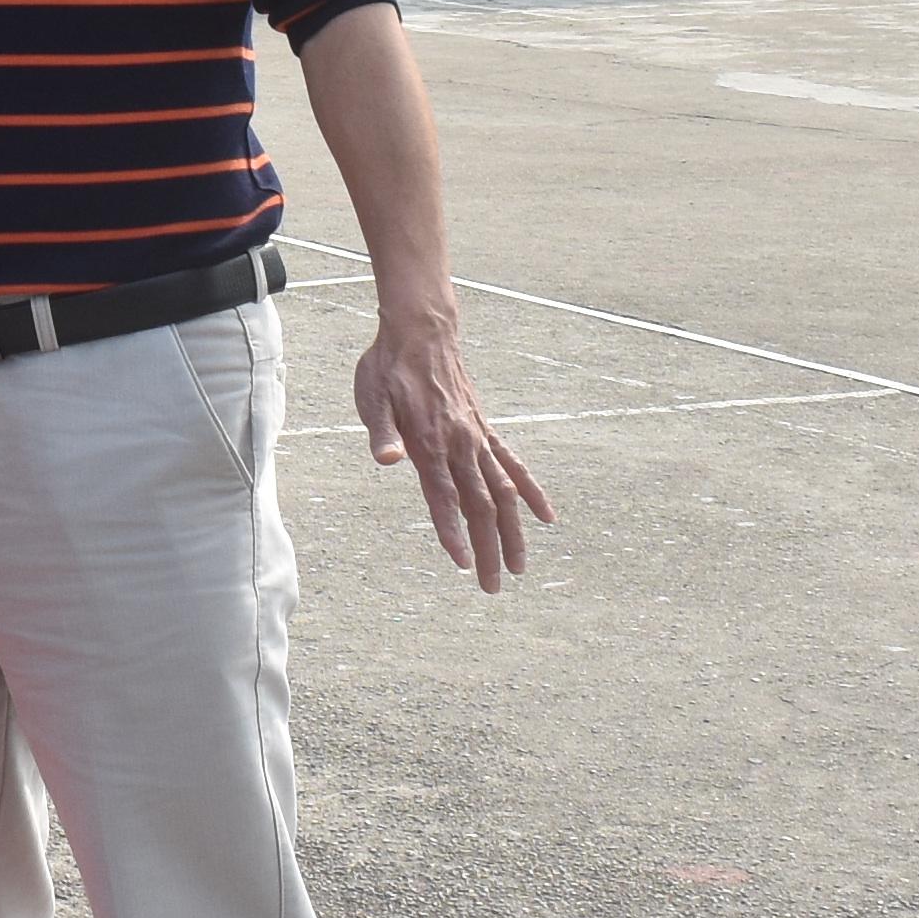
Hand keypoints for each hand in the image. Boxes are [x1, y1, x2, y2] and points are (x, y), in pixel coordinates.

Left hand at [353, 296, 553, 596]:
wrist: (421, 330)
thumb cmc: (389, 366)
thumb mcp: (373, 396)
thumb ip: (382, 432)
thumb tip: (386, 460)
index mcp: (430, 441)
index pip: (444, 496)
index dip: (453, 531)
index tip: (463, 565)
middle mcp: (460, 444)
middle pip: (480, 504)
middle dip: (487, 548)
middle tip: (494, 587)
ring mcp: (477, 437)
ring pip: (503, 492)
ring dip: (513, 532)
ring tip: (520, 567)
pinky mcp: (485, 430)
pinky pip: (514, 465)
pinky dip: (531, 491)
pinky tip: (546, 516)